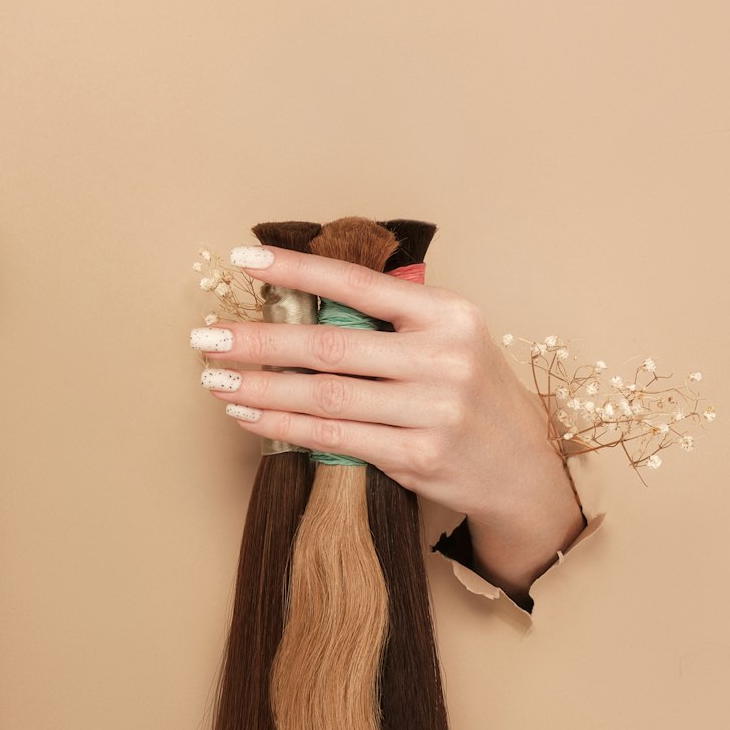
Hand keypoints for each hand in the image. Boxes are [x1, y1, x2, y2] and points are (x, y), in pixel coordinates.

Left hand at [192, 246, 585, 599]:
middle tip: (206, 336)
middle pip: (329, 347)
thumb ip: (393, 319)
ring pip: (324, 397)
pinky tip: (249, 414)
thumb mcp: (450, 339)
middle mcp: (444, 358)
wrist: (523, 468)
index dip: (296, 271)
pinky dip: (283, 425)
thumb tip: (304, 296)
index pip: (358, 284)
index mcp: (448, 314)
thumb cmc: (472, 393)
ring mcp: (433, 411)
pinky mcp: (419, 458)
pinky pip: (334, 439)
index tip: (243, 261)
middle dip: (258, 341)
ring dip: (260, 387)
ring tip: (215, 378)